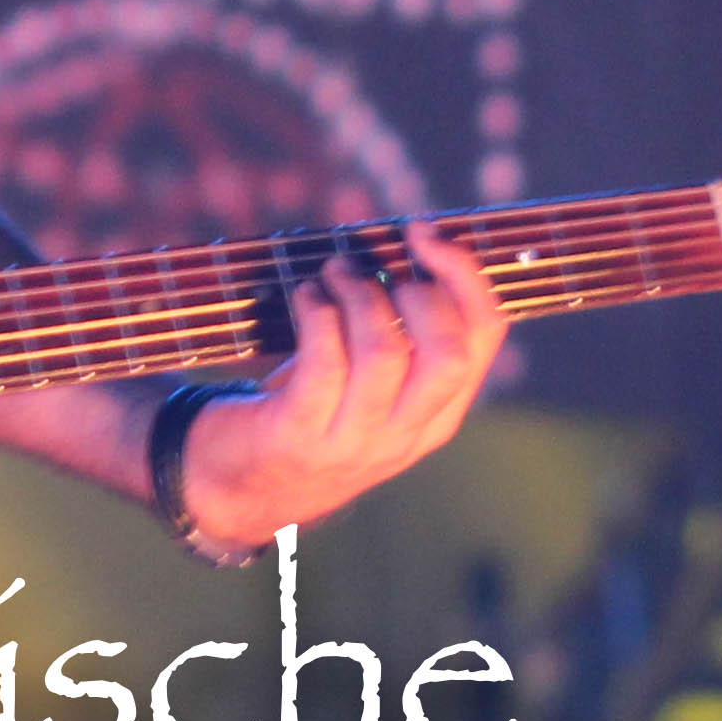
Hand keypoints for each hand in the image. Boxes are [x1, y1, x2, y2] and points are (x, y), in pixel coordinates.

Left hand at [173, 219, 507, 548]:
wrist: (239, 488)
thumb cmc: (310, 409)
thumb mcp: (370, 384)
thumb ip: (399, 333)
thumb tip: (408, 241)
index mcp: (437, 413)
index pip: (483, 337)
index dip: (464, 275)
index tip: (425, 232)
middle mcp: (406, 432)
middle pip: (450, 354)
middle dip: (419, 290)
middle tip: (371, 264)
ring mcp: (355, 441)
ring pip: (385, 353)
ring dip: (357, 295)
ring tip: (332, 274)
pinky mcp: (301, 435)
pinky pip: (324, 364)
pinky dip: (318, 314)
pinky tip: (305, 297)